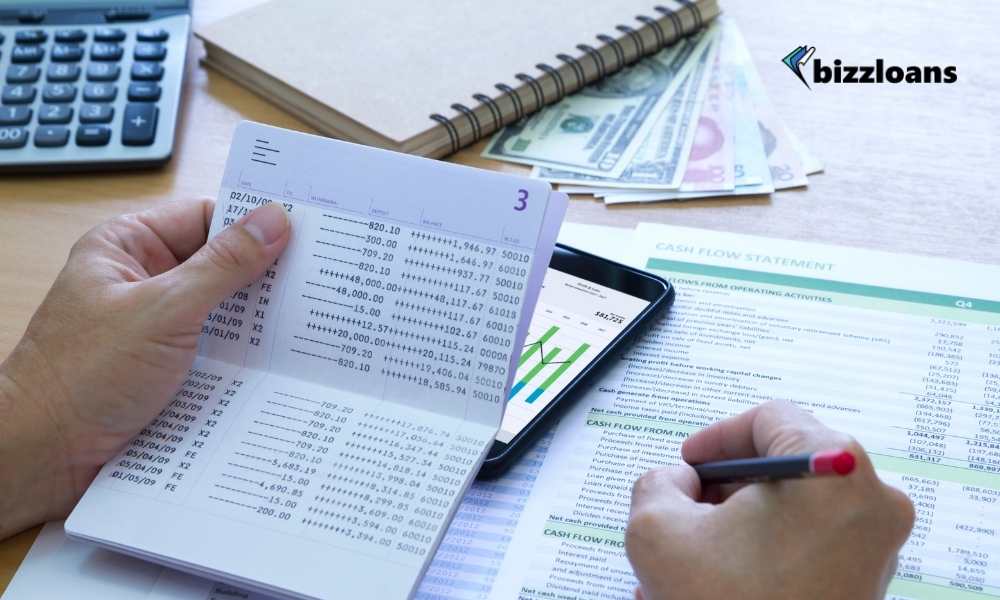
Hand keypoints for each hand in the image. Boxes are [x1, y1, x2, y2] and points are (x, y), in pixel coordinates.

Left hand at [0, 199, 289, 538]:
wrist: (43, 455)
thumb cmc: (82, 375)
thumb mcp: (164, 310)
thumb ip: (223, 266)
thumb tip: (274, 221)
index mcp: (129, 246)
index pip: (206, 218)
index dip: (253, 224)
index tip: (304, 231)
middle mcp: (144, 280)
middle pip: (220, 264)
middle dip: (263, 275)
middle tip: (318, 279)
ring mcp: (157, 326)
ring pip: (223, 310)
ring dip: (257, 320)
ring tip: (309, 321)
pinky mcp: (168, 367)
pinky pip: (218, 348)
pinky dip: (246, 354)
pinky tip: (278, 360)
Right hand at [625, 400, 913, 599]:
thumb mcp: (658, 529)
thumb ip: (657, 482)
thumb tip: (677, 482)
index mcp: (833, 468)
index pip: (769, 420)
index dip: (715, 437)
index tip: (686, 465)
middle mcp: (870, 503)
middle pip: (782, 468)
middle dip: (719, 491)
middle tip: (682, 509)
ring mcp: (874, 548)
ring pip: (790, 512)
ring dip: (733, 527)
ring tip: (684, 556)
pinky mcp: (866, 584)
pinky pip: (805, 547)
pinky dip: (759, 554)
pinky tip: (712, 579)